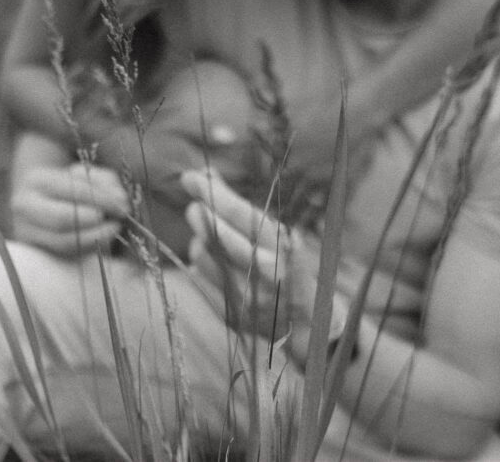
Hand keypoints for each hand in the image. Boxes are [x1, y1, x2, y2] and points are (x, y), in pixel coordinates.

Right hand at [11, 162, 130, 257]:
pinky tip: (102, 239)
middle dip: (96, 222)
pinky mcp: (36, 249)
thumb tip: (119, 200)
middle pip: (62, 219)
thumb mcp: (87, 174)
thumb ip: (104, 182)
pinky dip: (89, 247)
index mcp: (37, 180)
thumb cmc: (70, 185)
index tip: (123, 205)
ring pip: (63, 241)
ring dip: (95, 238)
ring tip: (113, 229)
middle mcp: (24, 205)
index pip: (71, 190)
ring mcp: (26, 230)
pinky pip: (65, 254)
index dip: (101, 199)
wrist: (42, 200)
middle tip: (118, 222)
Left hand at [181, 170, 344, 353]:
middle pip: (218, 235)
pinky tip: (214, 262)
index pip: (241, 214)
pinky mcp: (232, 314)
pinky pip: (201, 279)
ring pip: (203, 256)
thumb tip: (206, 176)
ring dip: (200, 241)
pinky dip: (202, 264)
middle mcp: (265, 272)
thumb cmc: (290, 268)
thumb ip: (241, 209)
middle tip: (194, 207)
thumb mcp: (277, 235)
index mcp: (283, 247)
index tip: (191, 177)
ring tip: (209, 238)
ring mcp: (247, 296)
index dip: (214, 193)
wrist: (307, 323)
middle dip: (200, 215)